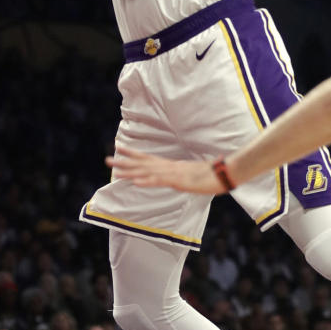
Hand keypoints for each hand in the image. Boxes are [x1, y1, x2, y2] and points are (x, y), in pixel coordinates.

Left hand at [106, 147, 220, 195]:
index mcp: (171, 165)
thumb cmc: (212, 174)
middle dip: (124, 162)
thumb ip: (185, 173)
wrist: (224, 173)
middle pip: (142, 163)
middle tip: (106, 160)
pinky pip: (159, 181)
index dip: (132, 153)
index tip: (118, 148)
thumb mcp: (194, 174)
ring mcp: (172, 173)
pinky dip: (146, 181)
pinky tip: (135, 182)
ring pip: (146, 172)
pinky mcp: (178, 181)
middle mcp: (168, 166)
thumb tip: (178, 174)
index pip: (148, 158)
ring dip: (130, 171)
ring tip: (114, 171)